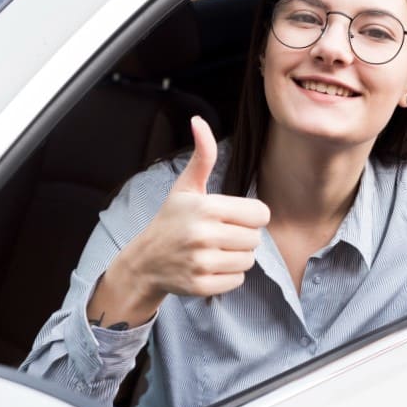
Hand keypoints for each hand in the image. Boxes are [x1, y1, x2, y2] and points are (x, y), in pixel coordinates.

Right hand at [119, 116, 270, 300]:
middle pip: (255, 239)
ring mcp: (201, 262)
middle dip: (243, 237)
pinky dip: (228, 276)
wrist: (145, 261)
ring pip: (248, 261)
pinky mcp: (201, 285)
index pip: (260, 214)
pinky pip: (237, 281)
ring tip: (215, 251)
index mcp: (206, 207)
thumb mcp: (186, 187)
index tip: (233, 217)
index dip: (250, 216)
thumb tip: (199, 121)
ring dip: (237, 257)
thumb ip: (202, 156)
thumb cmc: (171, 220)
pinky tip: (209, 267)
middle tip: (220, 235)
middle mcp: (203, 235)